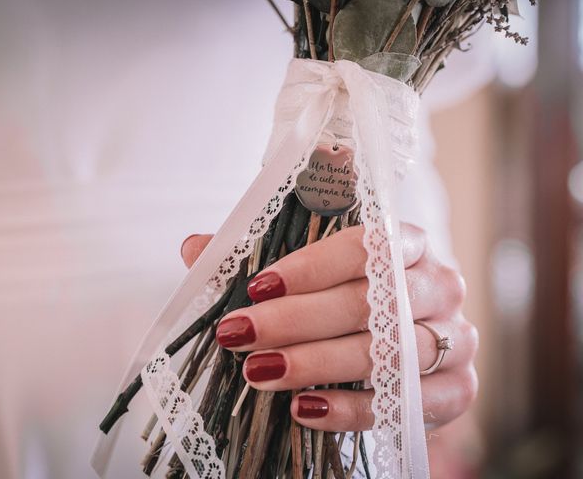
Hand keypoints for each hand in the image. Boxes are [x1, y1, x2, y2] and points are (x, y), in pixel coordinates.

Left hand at [180, 224, 477, 430]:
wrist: (404, 348)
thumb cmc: (348, 299)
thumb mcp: (307, 273)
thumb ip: (257, 257)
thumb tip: (195, 248)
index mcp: (408, 244)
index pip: (366, 245)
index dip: (310, 266)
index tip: (257, 286)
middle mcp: (439, 285)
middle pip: (369, 300)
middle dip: (297, 320)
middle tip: (241, 333)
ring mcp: (455, 339)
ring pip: (385, 352)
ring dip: (316, 364)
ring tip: (259, 372)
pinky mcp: (457, 389)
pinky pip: (406, 403)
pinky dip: (352, 409)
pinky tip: (304, 408)